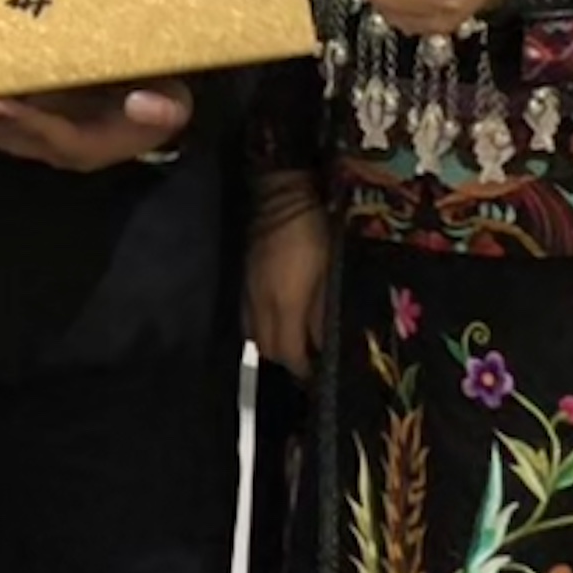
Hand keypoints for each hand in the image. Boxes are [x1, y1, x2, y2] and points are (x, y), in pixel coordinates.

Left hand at [0, 79, 194, 171]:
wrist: (154, 116)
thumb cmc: (160, 105)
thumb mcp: (172, 107)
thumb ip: (163, 109)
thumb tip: (146, 104)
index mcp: (89, 144)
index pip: (52, 133)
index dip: (25, 119)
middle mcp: (55, 146)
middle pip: (6, 136)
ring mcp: (39, 139)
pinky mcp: (29, 127)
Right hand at [247, 193, 332, 377]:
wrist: (281, 196)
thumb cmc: (312, 230)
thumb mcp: (330, 272)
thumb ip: (324, 312)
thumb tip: (325, 344)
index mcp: (285, 304)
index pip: (289, 354)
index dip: (304, 370)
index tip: (318, 376)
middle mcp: (260, 305)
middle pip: (269, 350)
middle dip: (288, 361)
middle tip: (309, 361)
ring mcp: (247, 293)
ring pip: (254, 336)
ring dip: (274, 345)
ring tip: (294, 343)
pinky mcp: (242, 282)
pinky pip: (247, 319)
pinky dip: (261, 328)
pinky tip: (276, 321)